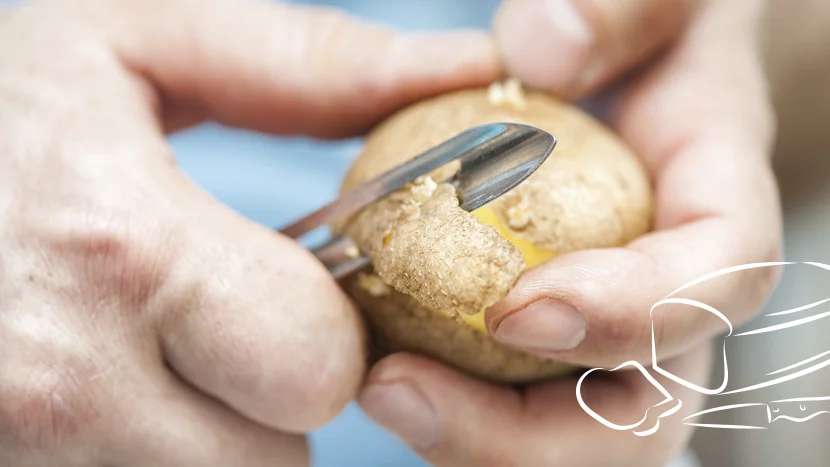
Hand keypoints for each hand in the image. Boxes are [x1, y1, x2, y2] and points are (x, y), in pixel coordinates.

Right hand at [0, 1, 497, 464]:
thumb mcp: (131, 39)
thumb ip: (308, 64)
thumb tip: (470, 69)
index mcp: (112, 249)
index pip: (318, 364)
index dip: (321, 328)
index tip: (283, 286)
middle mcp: (54, 381)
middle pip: (274, 462)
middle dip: (271, 400)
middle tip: (215, 327)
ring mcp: (15, 447)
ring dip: (210, 438)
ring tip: (149, 351)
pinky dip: (149, 454)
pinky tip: (109, 386)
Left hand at [358, 0, 781, 465]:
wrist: (651, 64)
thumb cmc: (659, 28)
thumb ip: (618, 9)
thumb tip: (537, 52)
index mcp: (715, 199)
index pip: (719, 279)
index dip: (634, 316)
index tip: (519, 310)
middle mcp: (672, 287)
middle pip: (640, 411)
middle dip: (528, 434)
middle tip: (398, 390)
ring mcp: (611, 324)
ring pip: (568, 427)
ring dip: (472, 434)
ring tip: (376, 385)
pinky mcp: (550, 332)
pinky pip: (509, 395)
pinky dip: (448, 398)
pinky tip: (374, 357)